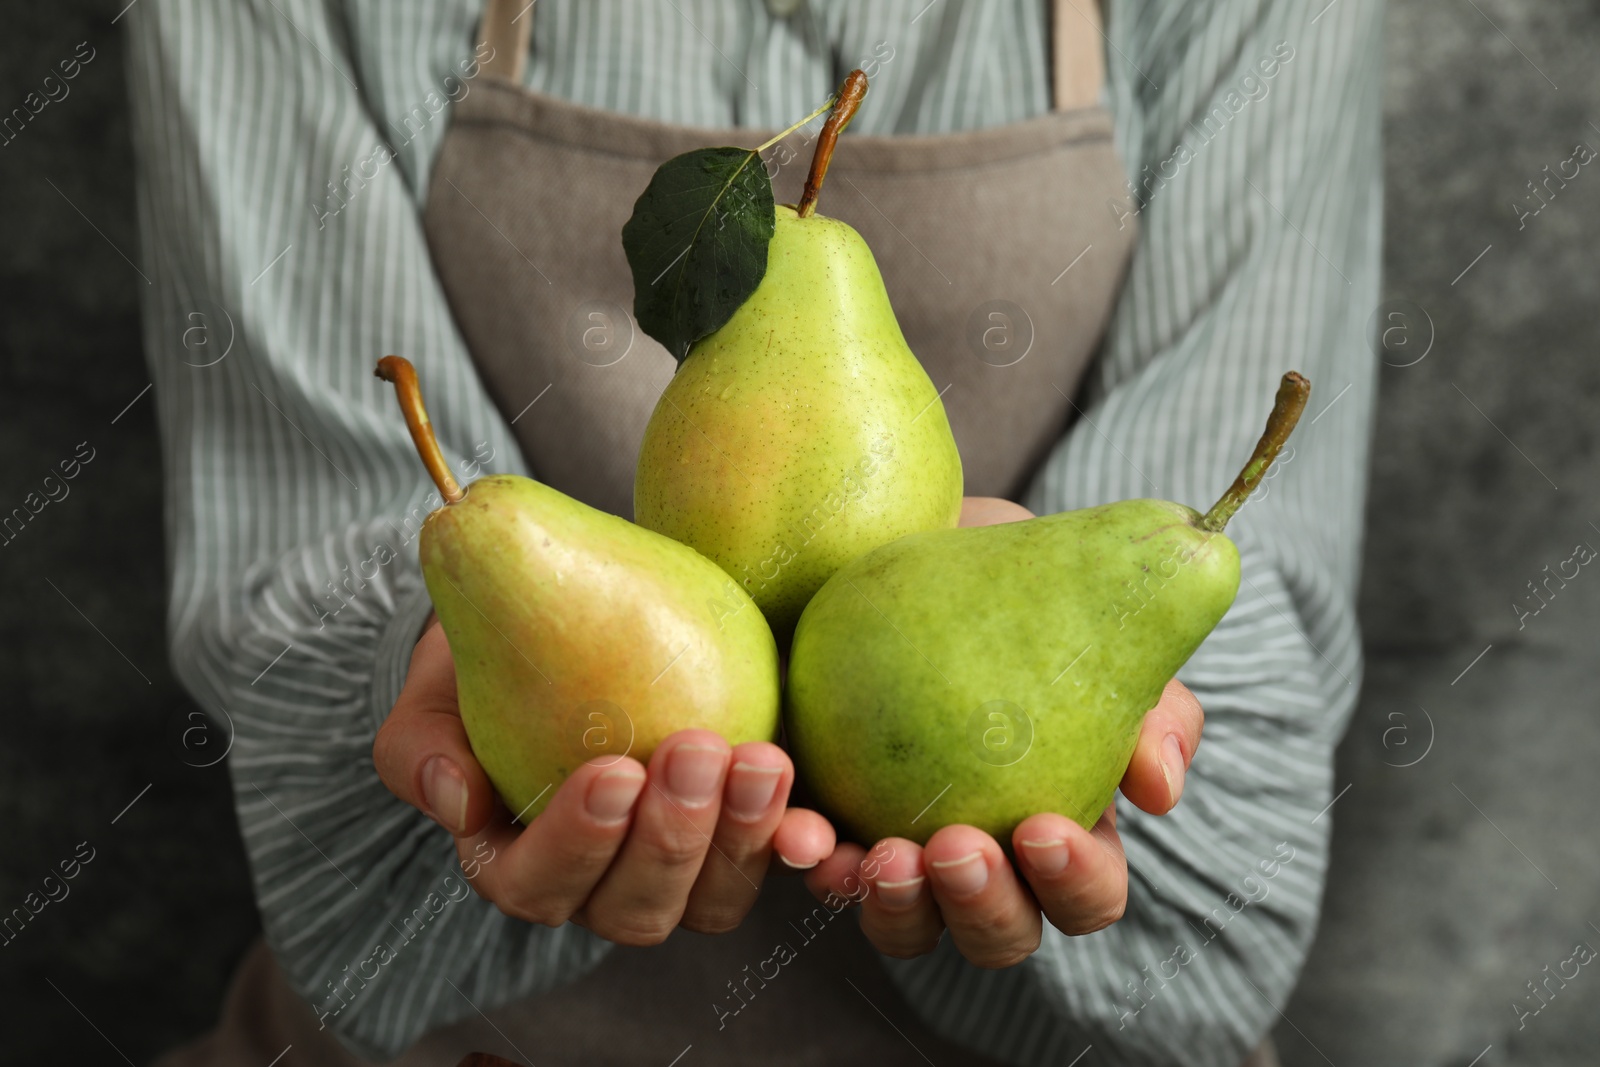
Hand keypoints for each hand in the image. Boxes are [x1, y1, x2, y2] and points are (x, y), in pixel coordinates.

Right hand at [373, 619, 835, 942]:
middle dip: (671, 839)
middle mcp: (602, 885)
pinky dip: (796, 842)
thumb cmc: (485, 661)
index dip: (578, 842)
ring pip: (712, 898)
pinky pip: (773, 857)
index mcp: (519, 864)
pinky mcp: (740, 833)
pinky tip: (816, 813)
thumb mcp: (432, 694)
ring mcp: (680, 869)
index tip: (611, 771)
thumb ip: (422, 747)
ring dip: (742, 839)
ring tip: (761, 760)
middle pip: (637, 905)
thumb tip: (459, 802)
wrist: (562, 624)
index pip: (539, 883)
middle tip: (696, 750)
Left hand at [799, 496, 1205, 966]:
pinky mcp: (819, 819)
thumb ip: (1145, 693)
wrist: (889, 537)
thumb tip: (1158, 789)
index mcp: (1058, 823)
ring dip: (897, 907)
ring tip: (879, 856)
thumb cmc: (1003, 584)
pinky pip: (811, 866)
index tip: (1041, 827)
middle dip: (981, 908)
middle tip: (954, 846)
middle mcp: (980, 856)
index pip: (1086, 893)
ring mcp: (896, 850)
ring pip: (904, 927)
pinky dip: (807, 858)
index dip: (1074, 883)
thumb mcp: (1082, 613)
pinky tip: (800, 832)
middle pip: (998, 935)